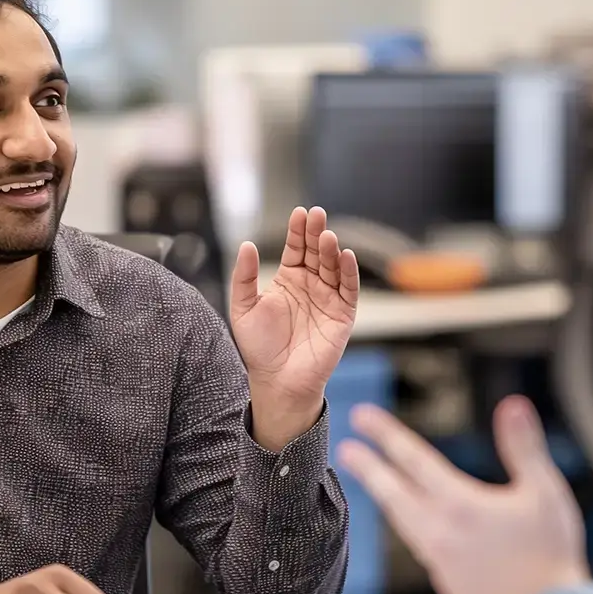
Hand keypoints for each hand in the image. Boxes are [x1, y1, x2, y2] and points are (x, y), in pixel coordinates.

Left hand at [231, 206, 358, 449]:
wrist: (277, 380)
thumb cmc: (259, 348)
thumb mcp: (243, 307)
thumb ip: (244, 277)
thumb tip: (247, 245)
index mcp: (289, 280)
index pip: (296, 248)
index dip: (298, 231)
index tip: (299, 213)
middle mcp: (311, 286)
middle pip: (317, 252)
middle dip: (317, 233)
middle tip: (317, 215)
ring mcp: (328, 299)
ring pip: (333, 267)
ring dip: (332, 250)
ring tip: (327, 235)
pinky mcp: (342, 315)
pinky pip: (348, 290)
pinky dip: (349, 273)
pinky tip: (345, 256)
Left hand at [336, 397, 589, 593]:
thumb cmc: (552, 554)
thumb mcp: (545, 492)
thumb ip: (524, 447)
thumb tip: (512, 405)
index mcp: (461, 505)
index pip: (415, 460)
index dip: (387, 435)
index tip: (362, 416)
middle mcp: (441, 533)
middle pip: (394, 493)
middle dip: (370, 468)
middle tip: (346, 449)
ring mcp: (441, 563)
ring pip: (404, 523)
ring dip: (388, 499)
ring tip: (377, 485)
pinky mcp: (449, 585)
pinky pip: (421, 549)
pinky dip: (411, 529)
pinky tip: (418, 527)